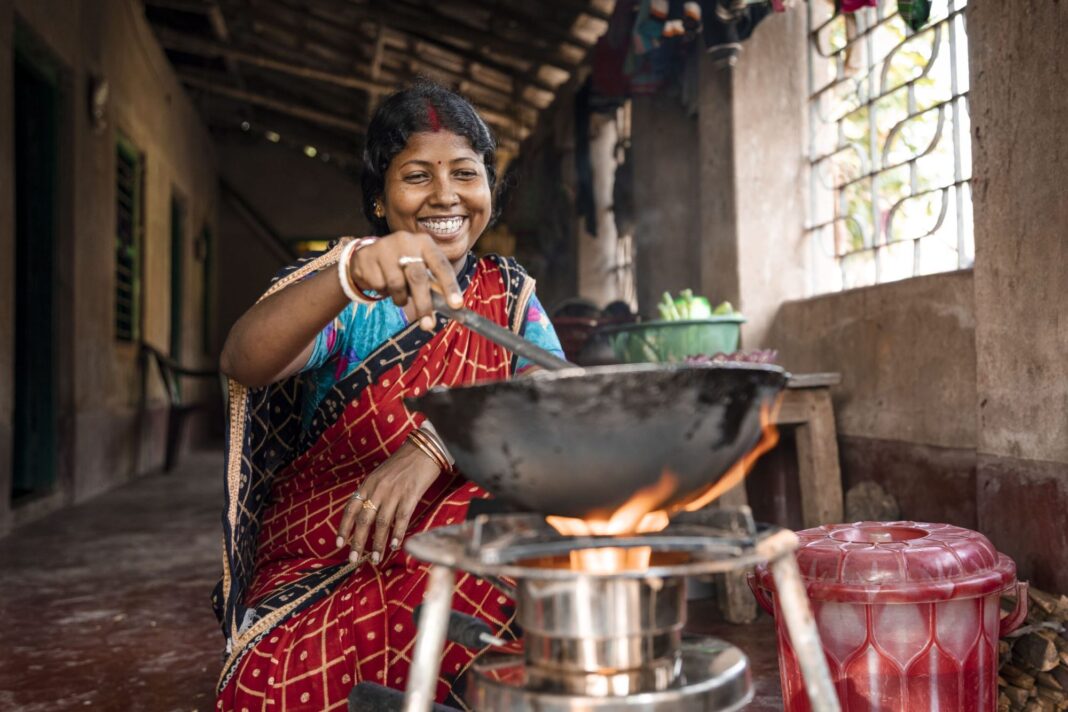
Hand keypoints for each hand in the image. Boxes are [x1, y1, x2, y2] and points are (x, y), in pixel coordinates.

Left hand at [336, 440, 442, 565]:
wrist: (424, 449)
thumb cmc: (403, 464)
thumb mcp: (381, 475)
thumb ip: (373, 493)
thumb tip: (366, 516)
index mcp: (368, 484)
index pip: (351, 509)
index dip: (344, 528)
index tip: (339, 544)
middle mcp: (378, 489)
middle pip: (364, 520)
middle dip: (357, 542)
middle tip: (353, 559)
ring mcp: (394, 492)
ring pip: (381, 523)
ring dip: (377, 543)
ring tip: (376, 559)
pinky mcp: (410, 495)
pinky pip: (401, 518)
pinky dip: (397, 534)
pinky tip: (395, 546)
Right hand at [349, 232, 463, 329]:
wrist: (368, 256)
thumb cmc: (402, 266)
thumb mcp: (420, 267)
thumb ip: (433, 283)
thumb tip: (452, 308)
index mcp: (425, 243)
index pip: (441, 265)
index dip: (450, 285)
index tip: (456, 305)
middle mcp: (406, 241)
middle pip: (418, 278)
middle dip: (424, 304)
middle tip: (428, 325)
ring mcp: (385, 248)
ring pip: (397, 284)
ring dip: (400, 298)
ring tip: (399, 296)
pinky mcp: (367, 257)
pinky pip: (379, 285)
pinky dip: (383, 292)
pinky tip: (382, 283)